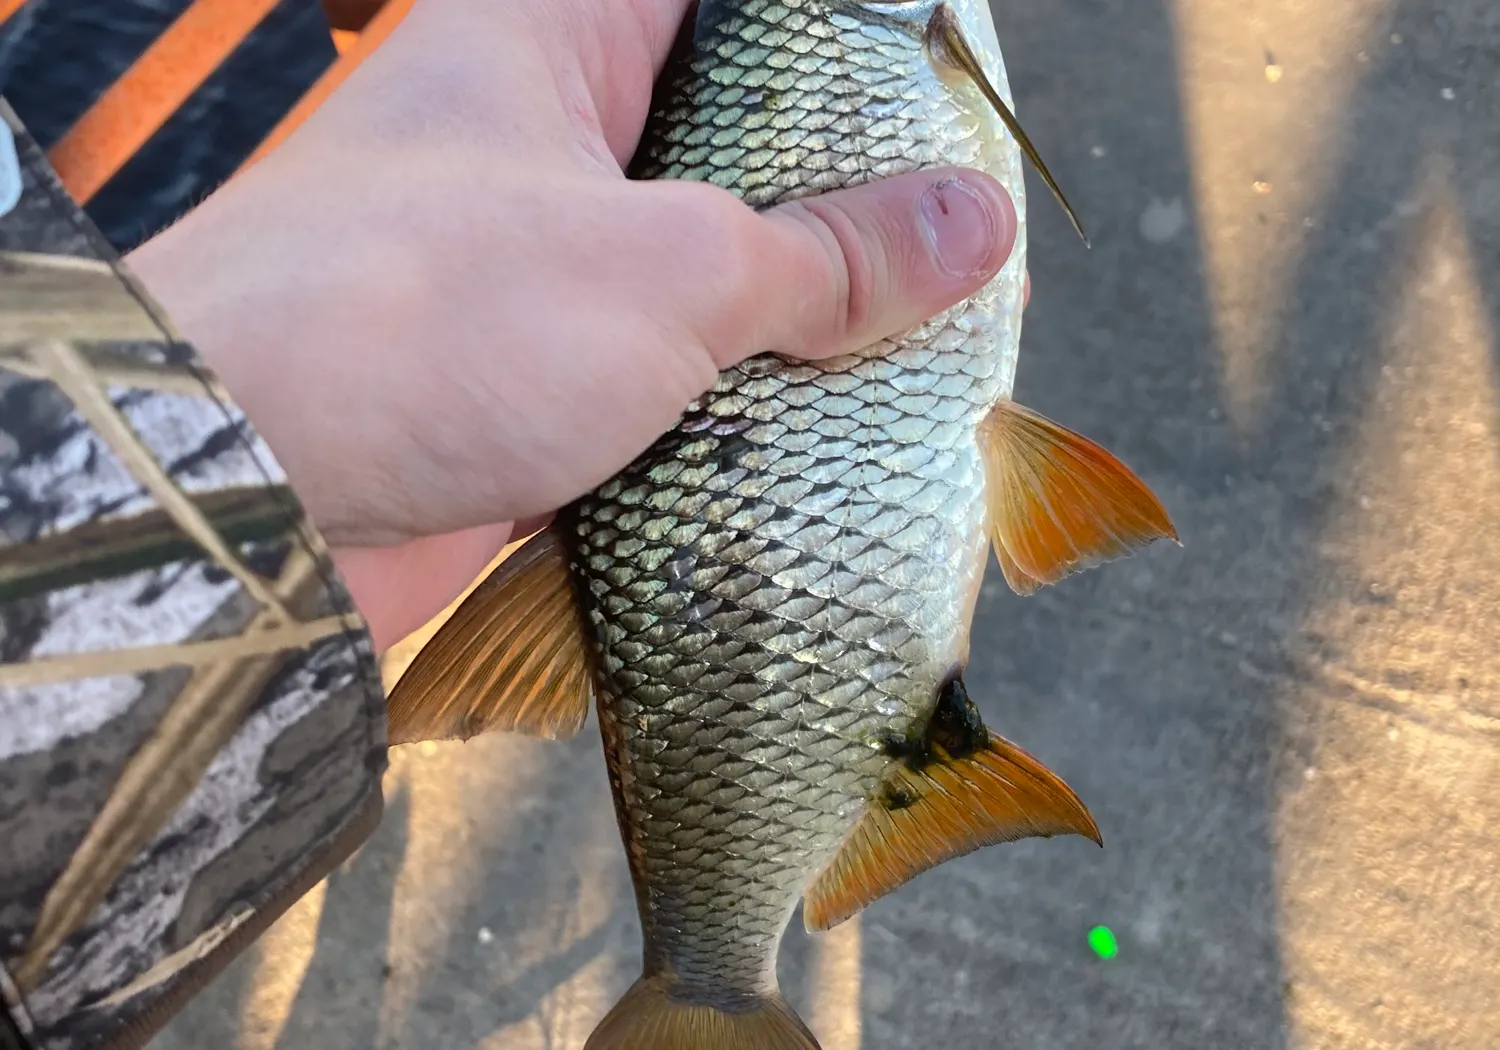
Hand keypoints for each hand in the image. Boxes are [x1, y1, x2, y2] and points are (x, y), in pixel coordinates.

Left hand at [128, 0, 1021, 650]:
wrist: (242, 499)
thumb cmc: (428, 320)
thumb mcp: (668, 268)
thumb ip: (828, 253)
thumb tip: (970, 226)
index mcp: (553, 37)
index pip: (727, 8)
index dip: (839, 47)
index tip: (939, 103)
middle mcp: (538, 141)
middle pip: (728, 148)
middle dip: (839, 204)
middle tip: (955, 247)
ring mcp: (531, 268)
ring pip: (700, 274)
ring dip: (793, 321)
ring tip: (914, 345)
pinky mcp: (526, 381)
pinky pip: (660, 377)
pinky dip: (731, 406)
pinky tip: (818, 431)